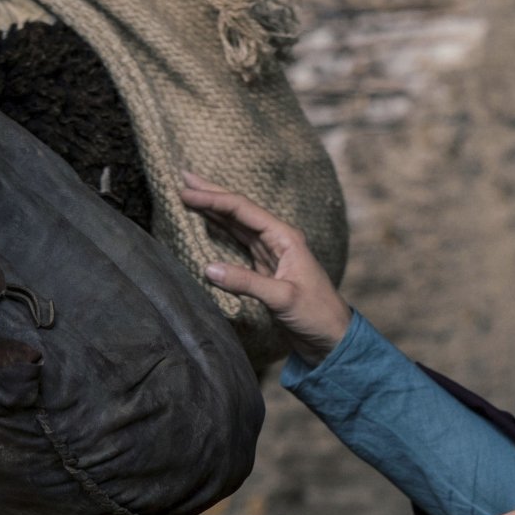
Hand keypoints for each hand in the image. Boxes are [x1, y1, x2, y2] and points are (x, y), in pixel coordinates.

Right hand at [178, 170, 352, 363]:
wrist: (332, 337)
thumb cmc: (316, 314)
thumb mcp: (282, 298)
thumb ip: (246, 282)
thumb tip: (208, 268)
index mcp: (285, 238)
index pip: (244, 211)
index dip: (214, 199)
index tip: (185, 191)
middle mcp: (277, 240)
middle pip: (239, 211)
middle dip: (212, 193)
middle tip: (183, 177)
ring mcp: (270, 254)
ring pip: (237, 225)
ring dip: (214, 209)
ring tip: (189, 194)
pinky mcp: (265, 269)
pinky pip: (238, 243)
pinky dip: (220, 231)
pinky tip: (208, 224)